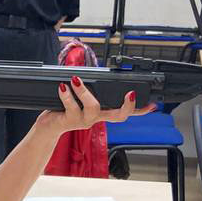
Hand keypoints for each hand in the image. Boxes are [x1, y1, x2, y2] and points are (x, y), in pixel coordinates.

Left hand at [38, 76, 153, 134]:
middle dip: (127, 106)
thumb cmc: (66, 110)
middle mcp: (95, 118)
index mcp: (101, 113)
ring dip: (85, 92)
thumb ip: (92, 91)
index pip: (125, 113)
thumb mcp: (82, 101)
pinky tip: (64, 86)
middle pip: (118, 116)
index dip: (140, 111)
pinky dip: (67, 95)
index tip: (152, 105)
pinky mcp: (69, 121)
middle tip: (131, 94)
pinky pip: (71, 107)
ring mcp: (84, 121)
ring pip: (92, 108)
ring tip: (76, 80)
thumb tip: (97, 73)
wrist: (49, 127)